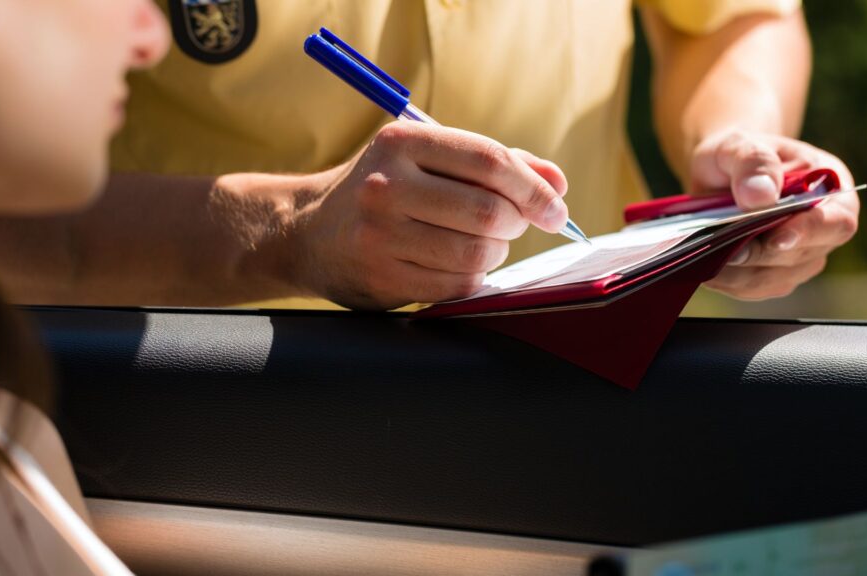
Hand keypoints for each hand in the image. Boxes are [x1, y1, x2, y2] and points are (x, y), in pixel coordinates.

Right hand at [298, 121, 568, 309]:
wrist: (308, 232)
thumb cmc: (388, 190)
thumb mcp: (428, 159)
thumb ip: (496, 164)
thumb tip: (558, 183)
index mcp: (402, 141)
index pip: (489, 160)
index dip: (533, 188)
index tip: (555, 208)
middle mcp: (386, 185)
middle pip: (488, 211)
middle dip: (516, 223)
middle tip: (513, 226)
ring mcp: (380, 235)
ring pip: (475, 253)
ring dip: (495, 253)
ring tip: (483, 244)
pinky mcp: (380, 278)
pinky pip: (455, 285)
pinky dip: (472, 277)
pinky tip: (459, 265)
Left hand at [690, 129, 859, 299]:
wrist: (719, 174)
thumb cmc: (737, 155)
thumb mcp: (739, 144)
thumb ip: (753, 162)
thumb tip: (760, 196)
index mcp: (832, 188)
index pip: (836, 220)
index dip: (809, 232)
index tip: (777, 238)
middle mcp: (824, 228)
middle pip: (804, 256)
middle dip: (762, 255)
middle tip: (727, 250)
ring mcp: (801, 256)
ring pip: (778, 279)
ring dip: (741, 274)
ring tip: (708, 261)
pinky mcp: (774, 274)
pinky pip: (756, 288)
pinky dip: (730, 283)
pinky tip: (707, 270)